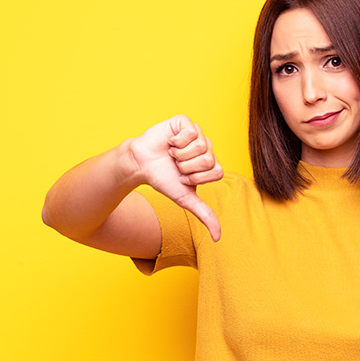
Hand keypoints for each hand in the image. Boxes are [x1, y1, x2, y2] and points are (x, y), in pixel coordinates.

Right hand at [128, 114, 223, 240]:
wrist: (141, 165)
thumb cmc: (164, 179)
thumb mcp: (186, 199)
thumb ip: (205, 215)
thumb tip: (218, 238)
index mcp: (211, 164)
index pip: (217, 172)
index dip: (197, 178)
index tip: (184, 178)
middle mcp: (207, 147)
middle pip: (209, 159)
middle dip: (188, 167)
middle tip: (177, 166)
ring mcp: (197, 133)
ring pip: (201, 145)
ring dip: (181, 155)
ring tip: (172, 155)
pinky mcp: (185, 122)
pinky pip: (191, 131)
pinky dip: (177, 141)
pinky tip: (170, 143)